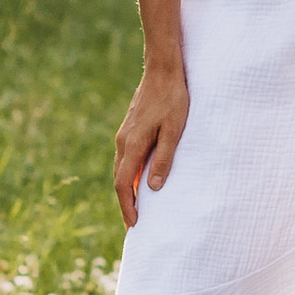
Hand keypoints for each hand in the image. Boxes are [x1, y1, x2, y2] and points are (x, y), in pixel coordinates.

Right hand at [113, 63, 187, 227]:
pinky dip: (131, 174)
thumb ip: (163, 159)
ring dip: (128, 189)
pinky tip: (142, 179)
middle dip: (126, 203)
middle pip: (120, 179)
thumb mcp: (174, 130)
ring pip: (122, 168)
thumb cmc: (173, 99)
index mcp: (132, 145)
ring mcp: (125, 134)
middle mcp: (123, 142)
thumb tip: (152, 188)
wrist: (163, 69)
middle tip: (135, 224)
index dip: (127, 206)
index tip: (134, 225)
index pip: (124, 184)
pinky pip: (127, 157)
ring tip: (138, 206)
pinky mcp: (130, 128)